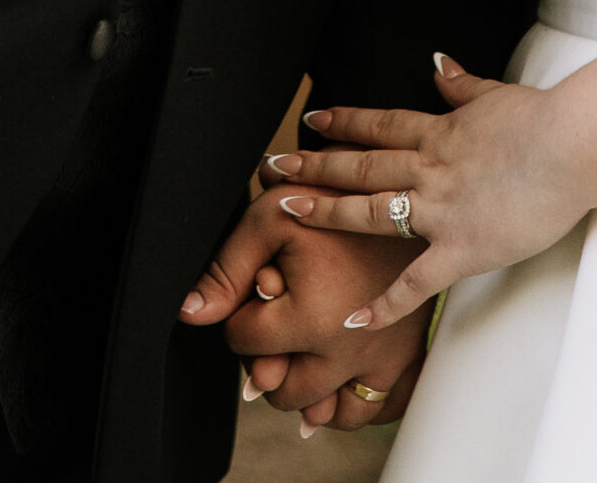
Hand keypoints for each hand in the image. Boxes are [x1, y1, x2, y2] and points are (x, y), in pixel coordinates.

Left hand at [181, 213, 429, 430]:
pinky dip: (345, 402)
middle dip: (268, 359)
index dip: (242, 313)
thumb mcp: (272, 216)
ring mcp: (378, 358)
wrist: (405, 185)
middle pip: (279, 389)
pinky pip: (368, 409)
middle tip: (277, 324)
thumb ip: (228, 268)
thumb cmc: (337, 194)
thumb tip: (191, 314)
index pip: (244, 342)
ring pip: (323, 411)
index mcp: (310, 318)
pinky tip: (333, 375)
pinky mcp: (405, 356)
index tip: (262, 286)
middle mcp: (345, 349)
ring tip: (301, 354)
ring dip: (305, 390)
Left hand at [263, 53, 586, 330]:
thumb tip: (438, 63)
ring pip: (372, 211)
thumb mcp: (496, 95)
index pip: (380, 126)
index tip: (313, 118)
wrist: (571, 147)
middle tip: (275, 165)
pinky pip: (414, 282)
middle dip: (315, 165)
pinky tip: (353, 320)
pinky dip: (383, 304)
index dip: (344, 122)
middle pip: (362, 165)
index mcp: (440, 133)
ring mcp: (440, 210)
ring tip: (286, 209)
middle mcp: (430, 169)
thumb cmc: (542, 121)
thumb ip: (462, 85)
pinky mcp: (460, 249)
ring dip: (327, 211)